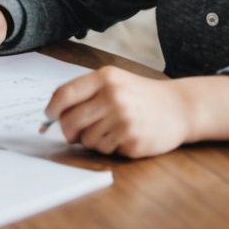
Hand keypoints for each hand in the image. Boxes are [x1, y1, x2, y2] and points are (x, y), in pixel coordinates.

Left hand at [44, 67, 192, 157]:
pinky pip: (105, 150)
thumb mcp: (114, 81)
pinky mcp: (133, 141)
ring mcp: (124, 120)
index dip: (52, 109)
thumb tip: (53, 113)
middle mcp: (114, 98)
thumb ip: (85, 92)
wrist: (179, 108)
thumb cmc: (140, 95)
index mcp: (106, 79)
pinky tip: (122, 137)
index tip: (49, 116)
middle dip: (67, 130)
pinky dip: (108, 147)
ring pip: (87, 139)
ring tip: (108, 131)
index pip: (65, 94)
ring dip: (91, 140)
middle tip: (72, 133)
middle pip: (71, 120)